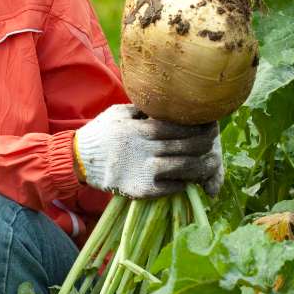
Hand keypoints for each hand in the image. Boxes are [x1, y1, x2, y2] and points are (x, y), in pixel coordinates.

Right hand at [74, 104, 219, 198]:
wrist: (78, 160)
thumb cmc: (100, 133)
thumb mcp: (119, 112)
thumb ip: (143, 109)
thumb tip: (168, 105)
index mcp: (141, 128)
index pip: (178, 126)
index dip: (198, 126)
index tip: (211, 124)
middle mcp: (144, 148)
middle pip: (185, 145)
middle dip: (205, 143)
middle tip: (214, 141)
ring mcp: (143, 170)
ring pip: (183, 167)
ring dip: (200, 165)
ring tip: (210, 162)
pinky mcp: (141, 189)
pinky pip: (171, 187)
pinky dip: (183, 183)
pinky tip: (189, 179)